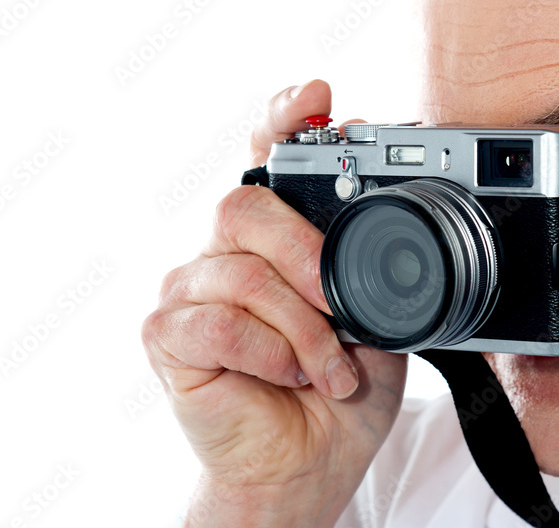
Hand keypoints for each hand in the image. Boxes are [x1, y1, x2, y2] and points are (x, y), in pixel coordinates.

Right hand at [142, 80, 407, 527]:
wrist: (311, 462)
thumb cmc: (339, 386)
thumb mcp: (375, 315)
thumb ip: (369, 260)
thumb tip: (390, 204)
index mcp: (271, 236)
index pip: (264, 156)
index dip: (283, 118)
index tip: (317, 95)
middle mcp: (222, 251)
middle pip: (244, 205)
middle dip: (307, 255)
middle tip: (342, 304)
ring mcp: (187, 290)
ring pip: (242, 271)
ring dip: (304, 327)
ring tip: (332, 368)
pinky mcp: (167, 337)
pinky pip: (221, 323)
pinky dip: (273, 353)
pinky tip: (292, 377)